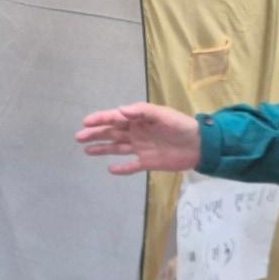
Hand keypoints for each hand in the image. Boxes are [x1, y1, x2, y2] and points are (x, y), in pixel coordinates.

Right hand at [75, 103, 201, 174]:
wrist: (200, 145)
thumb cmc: (180, 126)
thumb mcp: (162, 115)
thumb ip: (141, 112)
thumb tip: (120, 110)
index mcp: (139, 119)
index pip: (115, 118)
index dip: (100, 120)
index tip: (85, 122)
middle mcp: (137, 133)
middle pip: (112, 133)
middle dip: (95, 134)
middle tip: (79, 137)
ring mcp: (141, 148)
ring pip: (117, 148)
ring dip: (102, 149)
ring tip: (87, 151)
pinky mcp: (148, 162)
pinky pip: (131, 166)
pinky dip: (121, 168)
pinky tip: (110, 170)